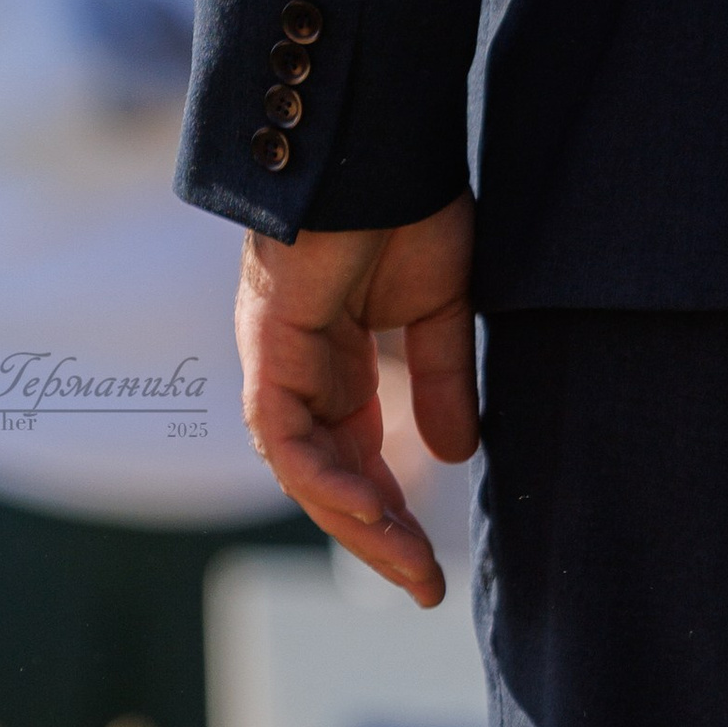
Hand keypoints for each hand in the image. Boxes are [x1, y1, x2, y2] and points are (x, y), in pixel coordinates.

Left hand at [236, 199, 477, 606]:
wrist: (376, 140)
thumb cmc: (407, 203)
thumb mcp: (441, 308)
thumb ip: (442, 381)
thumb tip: (457, 453)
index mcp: (334, 365)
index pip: (356, 460)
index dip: (391, 514)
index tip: (429, 566)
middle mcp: (299, 374)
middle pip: (329, 481)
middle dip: (376, 537)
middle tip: (422, 586)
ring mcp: (279, 366)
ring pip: (307, 473)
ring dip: (358, 523)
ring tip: (408, 563)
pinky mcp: (269, 353)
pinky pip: (290, 440)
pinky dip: (329, 481)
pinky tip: (372, 514)